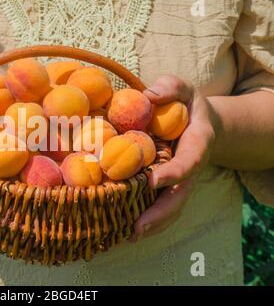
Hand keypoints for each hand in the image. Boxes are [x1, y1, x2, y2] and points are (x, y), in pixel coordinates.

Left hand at [130, 75, 218, 240]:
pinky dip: (146, 218)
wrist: (198, 123)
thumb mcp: (184, 89)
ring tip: (129, 235)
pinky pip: (159, 204)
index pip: (188, 162)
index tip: (154, 180)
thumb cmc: (187, 106)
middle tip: (138, 228)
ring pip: (170, 207)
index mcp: (197, 145)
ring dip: (152, 223)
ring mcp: (179, 181)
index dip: (174, 173)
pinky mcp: (167, 186)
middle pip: (179, 196)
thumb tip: (149, 95)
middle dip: (160, 214)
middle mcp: (189, 168)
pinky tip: (123, 227)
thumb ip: (171, 87)